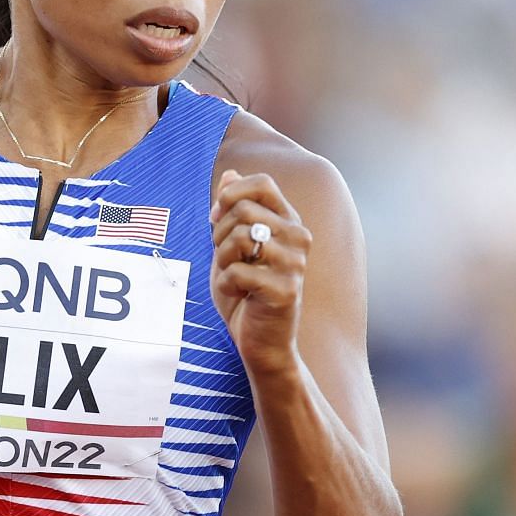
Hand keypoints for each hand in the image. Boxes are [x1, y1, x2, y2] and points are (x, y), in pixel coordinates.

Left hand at [210, 168, 311, 376]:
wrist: (261, 341)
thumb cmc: (246, 293)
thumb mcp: (232, 246)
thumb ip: (231, 212)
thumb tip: (230, 174)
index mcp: (288, 222)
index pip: (262, 184)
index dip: (230, 196)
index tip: (217, 218)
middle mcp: (298, 237)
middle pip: (243, 210)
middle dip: (219, 233)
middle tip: (226, 259)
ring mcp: (295, 263)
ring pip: (240, 238)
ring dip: (222, 260)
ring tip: (234, 277)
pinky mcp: (285, 290)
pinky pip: (237, 272)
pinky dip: (226, 285)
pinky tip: (239, 295)